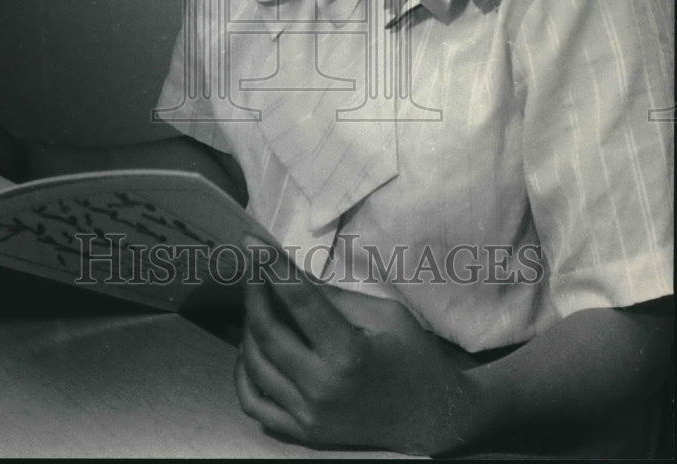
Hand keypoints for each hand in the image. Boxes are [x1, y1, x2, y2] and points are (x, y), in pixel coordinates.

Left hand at [235, 236, 478, 454]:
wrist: (432, 417)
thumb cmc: (412, 357)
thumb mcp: (384, 314)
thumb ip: (334, 297)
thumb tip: (290, 273)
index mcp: (348, 354)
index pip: (298, 301)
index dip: (271, 267)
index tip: (251, 242)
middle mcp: (322, 388)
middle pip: (267, 333)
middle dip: (254, 293)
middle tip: (253, 269)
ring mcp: (309, 416)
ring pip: (254, 366)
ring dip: (248, 329)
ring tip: (259, 305)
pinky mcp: (303, 434)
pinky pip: (254, 403)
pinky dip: (244, 374)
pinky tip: (253, 350)